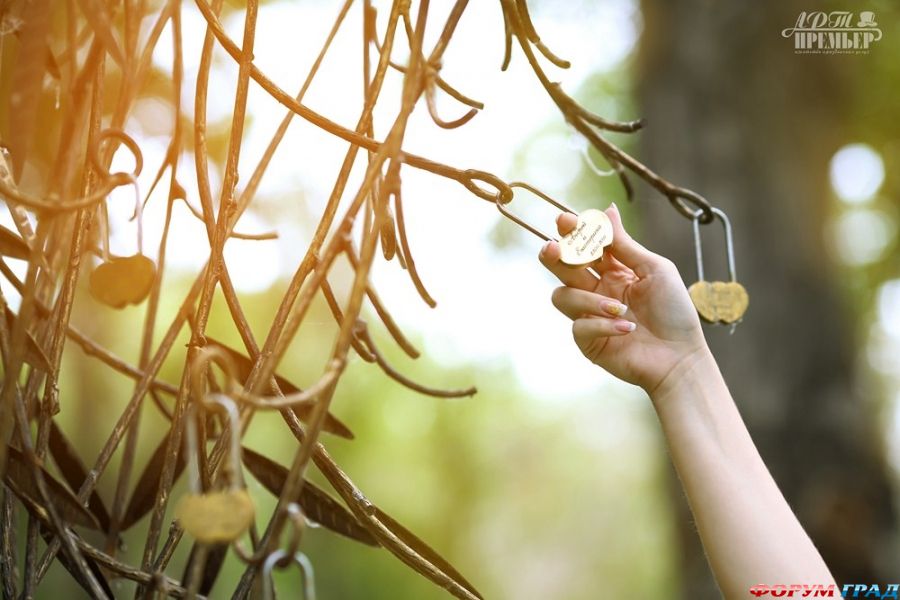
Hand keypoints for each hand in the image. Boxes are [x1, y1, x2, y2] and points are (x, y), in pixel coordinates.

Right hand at [539, 203, 707, 394]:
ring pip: (562, 296)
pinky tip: (627, 328)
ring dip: (588, 299)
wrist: (680, 356)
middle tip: (553, 248)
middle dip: (554, 256)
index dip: (572, 232)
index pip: (584, 245)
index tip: (565, 220)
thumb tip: (607, 209)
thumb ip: (625, 244)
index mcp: (613, 269)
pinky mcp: (587, 341)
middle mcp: (596, 289)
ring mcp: (589, 315)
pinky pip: (578, 326)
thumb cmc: (674, 311)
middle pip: (561, 267)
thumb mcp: (654, 270)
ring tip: (621, 308)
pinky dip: (602, 325)